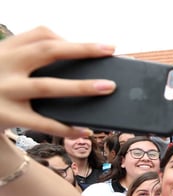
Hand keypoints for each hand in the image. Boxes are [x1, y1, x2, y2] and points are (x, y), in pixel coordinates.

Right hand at [0, 26, 115, 137]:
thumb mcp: (6, 64)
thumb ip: (31, 59)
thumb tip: (80, 71)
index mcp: (6, 49)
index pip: (41, 35)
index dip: (73, 40)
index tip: (103, 46)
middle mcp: (4, 65)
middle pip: (48, 51)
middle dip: (82, 50)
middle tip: (110, 51)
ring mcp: (4, 90)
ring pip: (48, 86)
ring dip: (81, 87)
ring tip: (108, 87)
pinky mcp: (5, 115)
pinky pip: (42, 122)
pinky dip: (66, 128)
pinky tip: (85, 130)